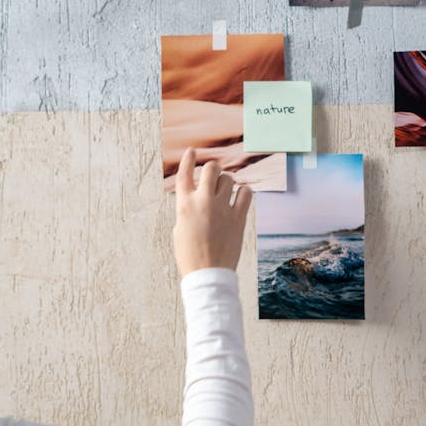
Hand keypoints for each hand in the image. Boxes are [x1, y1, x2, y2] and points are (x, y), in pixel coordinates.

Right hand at [173, 148, 251, 276]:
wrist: (208, 274)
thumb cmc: (190, 255)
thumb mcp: (179, 229)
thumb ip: (187, 210)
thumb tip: (195, 200)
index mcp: (184, 205)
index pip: (185, 175)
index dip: (188, 160)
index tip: (192, 151)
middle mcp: (203, 202)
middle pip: (211, 169)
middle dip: (213, 169)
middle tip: (214, 175)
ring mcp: (222, 209)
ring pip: (229, 179)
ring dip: (227, 182)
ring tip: (225, 192)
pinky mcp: (238, 218)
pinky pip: (246, 193)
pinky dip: (244, 192)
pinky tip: (240, 198)